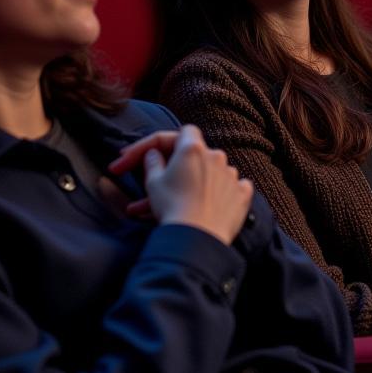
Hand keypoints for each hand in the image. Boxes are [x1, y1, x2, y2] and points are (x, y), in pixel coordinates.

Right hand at [109, 125, 252, 245]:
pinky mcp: (241, 195)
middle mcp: (215, 156)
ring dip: (189, 185)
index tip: (130, 159)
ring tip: (168, 206)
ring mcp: (231, 176)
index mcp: (193, 148)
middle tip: (148, 187)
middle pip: (192, 157)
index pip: (179, 133)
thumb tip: (154, 154)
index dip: (156, 143)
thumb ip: (152, 162)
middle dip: (170, 170)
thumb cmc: (172, 207)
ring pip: (207, 174)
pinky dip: (217, 193)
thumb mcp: (153, 182)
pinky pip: (229, 188)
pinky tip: (206, 203)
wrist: (196, 239)